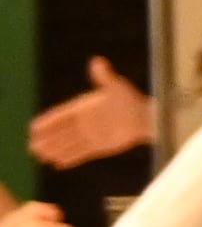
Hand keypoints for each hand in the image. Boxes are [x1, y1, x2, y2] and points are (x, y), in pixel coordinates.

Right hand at [26, 56, 144, 168]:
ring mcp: (90, 134)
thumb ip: (105, 76)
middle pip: (60, 132)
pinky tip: (57, 165)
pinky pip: (81, 153)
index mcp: (82, 107)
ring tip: (39, 156)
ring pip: (68, 144)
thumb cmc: (130, 99)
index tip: (33, 128)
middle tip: (31, 146)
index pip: (60, 115)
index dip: (47, 121)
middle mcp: (83, 122)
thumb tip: (97, 62)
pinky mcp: (99, 146)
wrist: (146, 117)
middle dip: (46, 139)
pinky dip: (70, 158)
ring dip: (54, 150)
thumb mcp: (116, 86)